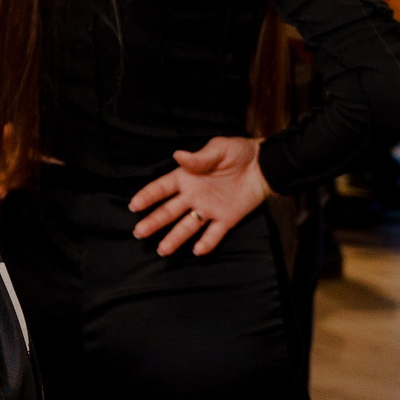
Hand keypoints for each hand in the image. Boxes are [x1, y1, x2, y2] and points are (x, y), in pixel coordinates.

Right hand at [129, 136, 268, 255]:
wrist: (266, 165)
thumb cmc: (239, 153)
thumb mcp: (218, 148)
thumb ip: (199, 157)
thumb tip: (177, 155)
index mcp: (187, 178)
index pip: (162, 188)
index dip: (148, 196)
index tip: (134, 206)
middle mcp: (193, 196)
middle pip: (169, 211)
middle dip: (154, 222)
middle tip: (139, 233)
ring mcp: (209, 209)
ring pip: (188, 226)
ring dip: (175, 238)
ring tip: (162, 250)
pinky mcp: (227, 219)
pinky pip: (215, 233)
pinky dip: (207, 242)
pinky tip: (197, 251)